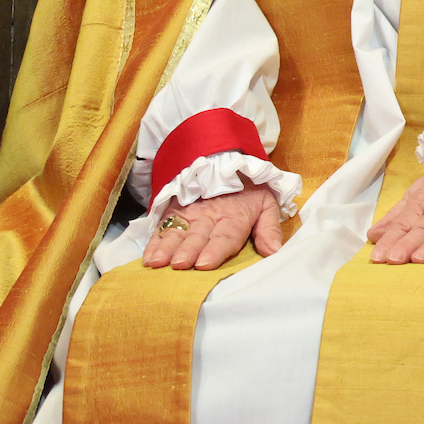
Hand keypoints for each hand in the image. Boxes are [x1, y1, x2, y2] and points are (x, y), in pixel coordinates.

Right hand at [139, 183, 284, 270]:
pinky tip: (148, 257)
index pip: (224, 236)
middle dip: (187, 251)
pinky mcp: (175, 210)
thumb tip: (274, 252)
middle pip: (197, 236)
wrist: (228, 159)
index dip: (214, 250)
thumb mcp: (267, 204)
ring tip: (156, 262)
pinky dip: (154, 242)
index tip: (203, 264)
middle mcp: (209, 216)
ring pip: (176, 232)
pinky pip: (163, 227)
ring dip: (166, 248)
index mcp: (233, 217)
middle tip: (178, 264)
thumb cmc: (249, 190)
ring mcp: (189, 213)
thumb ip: (269, 229)